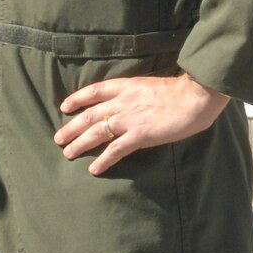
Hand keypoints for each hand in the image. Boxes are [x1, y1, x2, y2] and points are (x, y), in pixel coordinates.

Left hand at [55, 72, 230, 175]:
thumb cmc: (180, 91)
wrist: (195, 96)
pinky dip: (103, 159)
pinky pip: (116, 149)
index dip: (77, 99)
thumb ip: (135, 94)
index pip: (94, 91)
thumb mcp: (150, 85)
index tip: (64, 107)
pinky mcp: (140, 135)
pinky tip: (94, 168)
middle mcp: (122, 101)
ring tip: (68, 153)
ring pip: (96, 132)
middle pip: (89, 115)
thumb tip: (129, 102)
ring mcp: (129, 118)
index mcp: (125, 86)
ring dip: (80, 143)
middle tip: (58, 138)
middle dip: (71, 127)